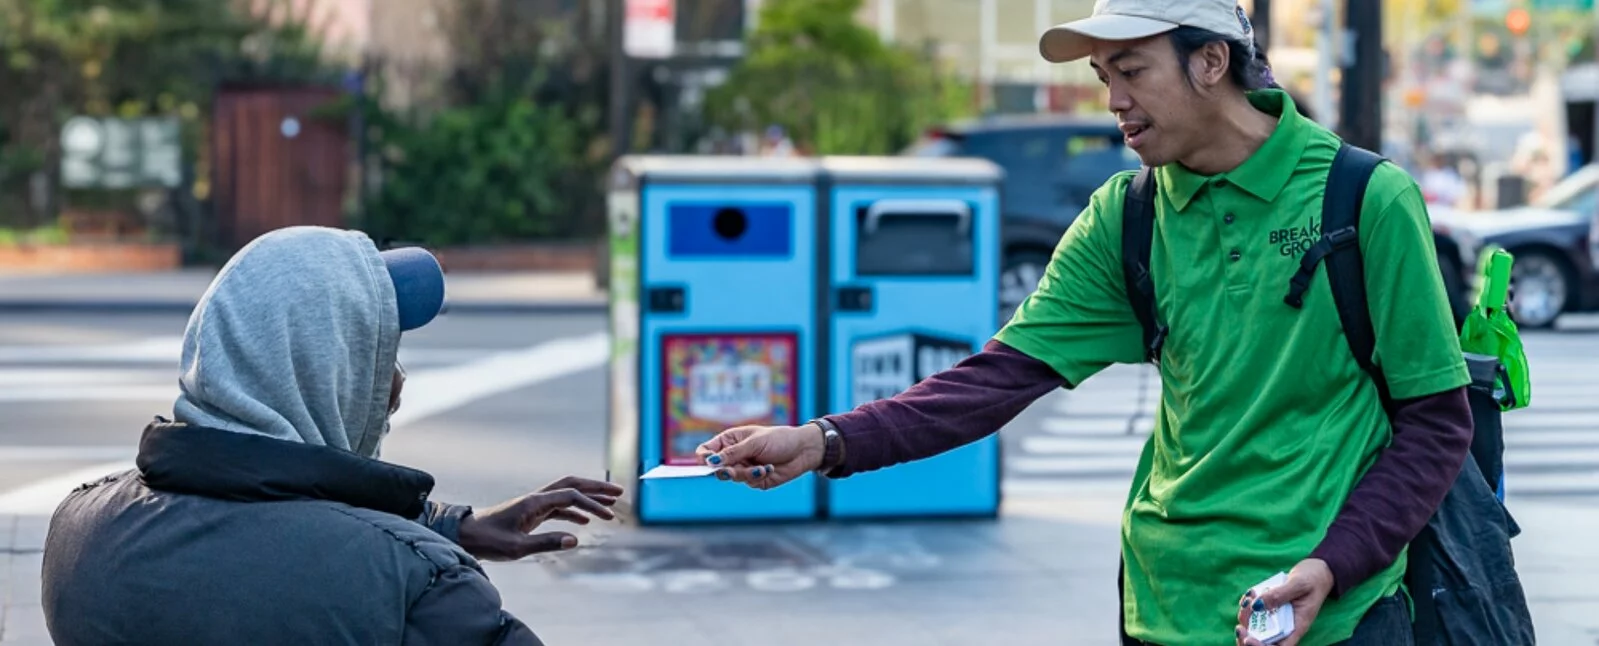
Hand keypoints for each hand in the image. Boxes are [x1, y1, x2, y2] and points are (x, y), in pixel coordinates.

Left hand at [457, 476, 623, 560]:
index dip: (593, 504)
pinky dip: (574, 511)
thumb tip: (575, 539)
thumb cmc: (488, 541)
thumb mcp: (517, 548)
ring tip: (610, 506)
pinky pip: (558, 508)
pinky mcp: (530, 513)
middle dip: (597, 488)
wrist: (465, 535)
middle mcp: (536, 498)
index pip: (571, 497)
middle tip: (620, 493)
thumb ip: (547, 542)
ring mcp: (533, 504)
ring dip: (588, 498)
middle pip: (572, 485)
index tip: (610, 516)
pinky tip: (584, 522)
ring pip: (567, 494)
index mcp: (535, 502)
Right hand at [695, 423, 825, 489]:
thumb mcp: (754, 443)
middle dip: (725, 470)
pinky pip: (748, 482)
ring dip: (745, 473)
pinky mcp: (755, 480)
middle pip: (717, 468)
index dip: (703, 458)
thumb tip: (710, 462)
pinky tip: (769, 468)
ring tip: (760, 467)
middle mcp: (734, 455)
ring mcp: (744, 468)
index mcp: (730, 440)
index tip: (707, 463)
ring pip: (732, 477)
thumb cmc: (779, 439)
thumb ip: (732, 453)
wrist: (803, 450)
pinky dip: (758, 476)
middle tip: (731, 471)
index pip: (707, 450)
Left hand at [1235, 559, 1334, 645]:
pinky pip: (1255, 614)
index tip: (1248, 639)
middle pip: (1265, 641)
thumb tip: (1257, 605)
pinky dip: (1248, 608)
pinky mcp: (1271, 609)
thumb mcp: (1298, 584)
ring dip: (1246, 619)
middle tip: (1239, 627)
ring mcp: (1278, 618)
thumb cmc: (1313, 579)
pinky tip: (1249, 596)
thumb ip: (1279, 595)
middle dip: (1248, 638)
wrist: (1318, 572)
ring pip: (1256, 629)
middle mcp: (1286, 626)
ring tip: (1247, 600)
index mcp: (1297, 626)